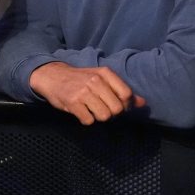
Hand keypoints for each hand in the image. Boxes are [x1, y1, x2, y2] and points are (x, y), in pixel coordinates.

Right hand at [30, 62, 145, 124]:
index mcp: (105, 73)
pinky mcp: (72, 103)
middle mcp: (95, 81)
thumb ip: (122, 91)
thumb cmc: (80, 79)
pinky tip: (80, 111)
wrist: (52, 76)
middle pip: (116, 109)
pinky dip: (86, 119)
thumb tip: (142, 103)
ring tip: (90, 109)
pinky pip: (88, 120)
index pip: (126, 94)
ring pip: (104, 116)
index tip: (115, 105)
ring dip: (98, 117)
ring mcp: (83, 92)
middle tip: (100, 108)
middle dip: (111, 113)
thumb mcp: (101, 79)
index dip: (124, 105)